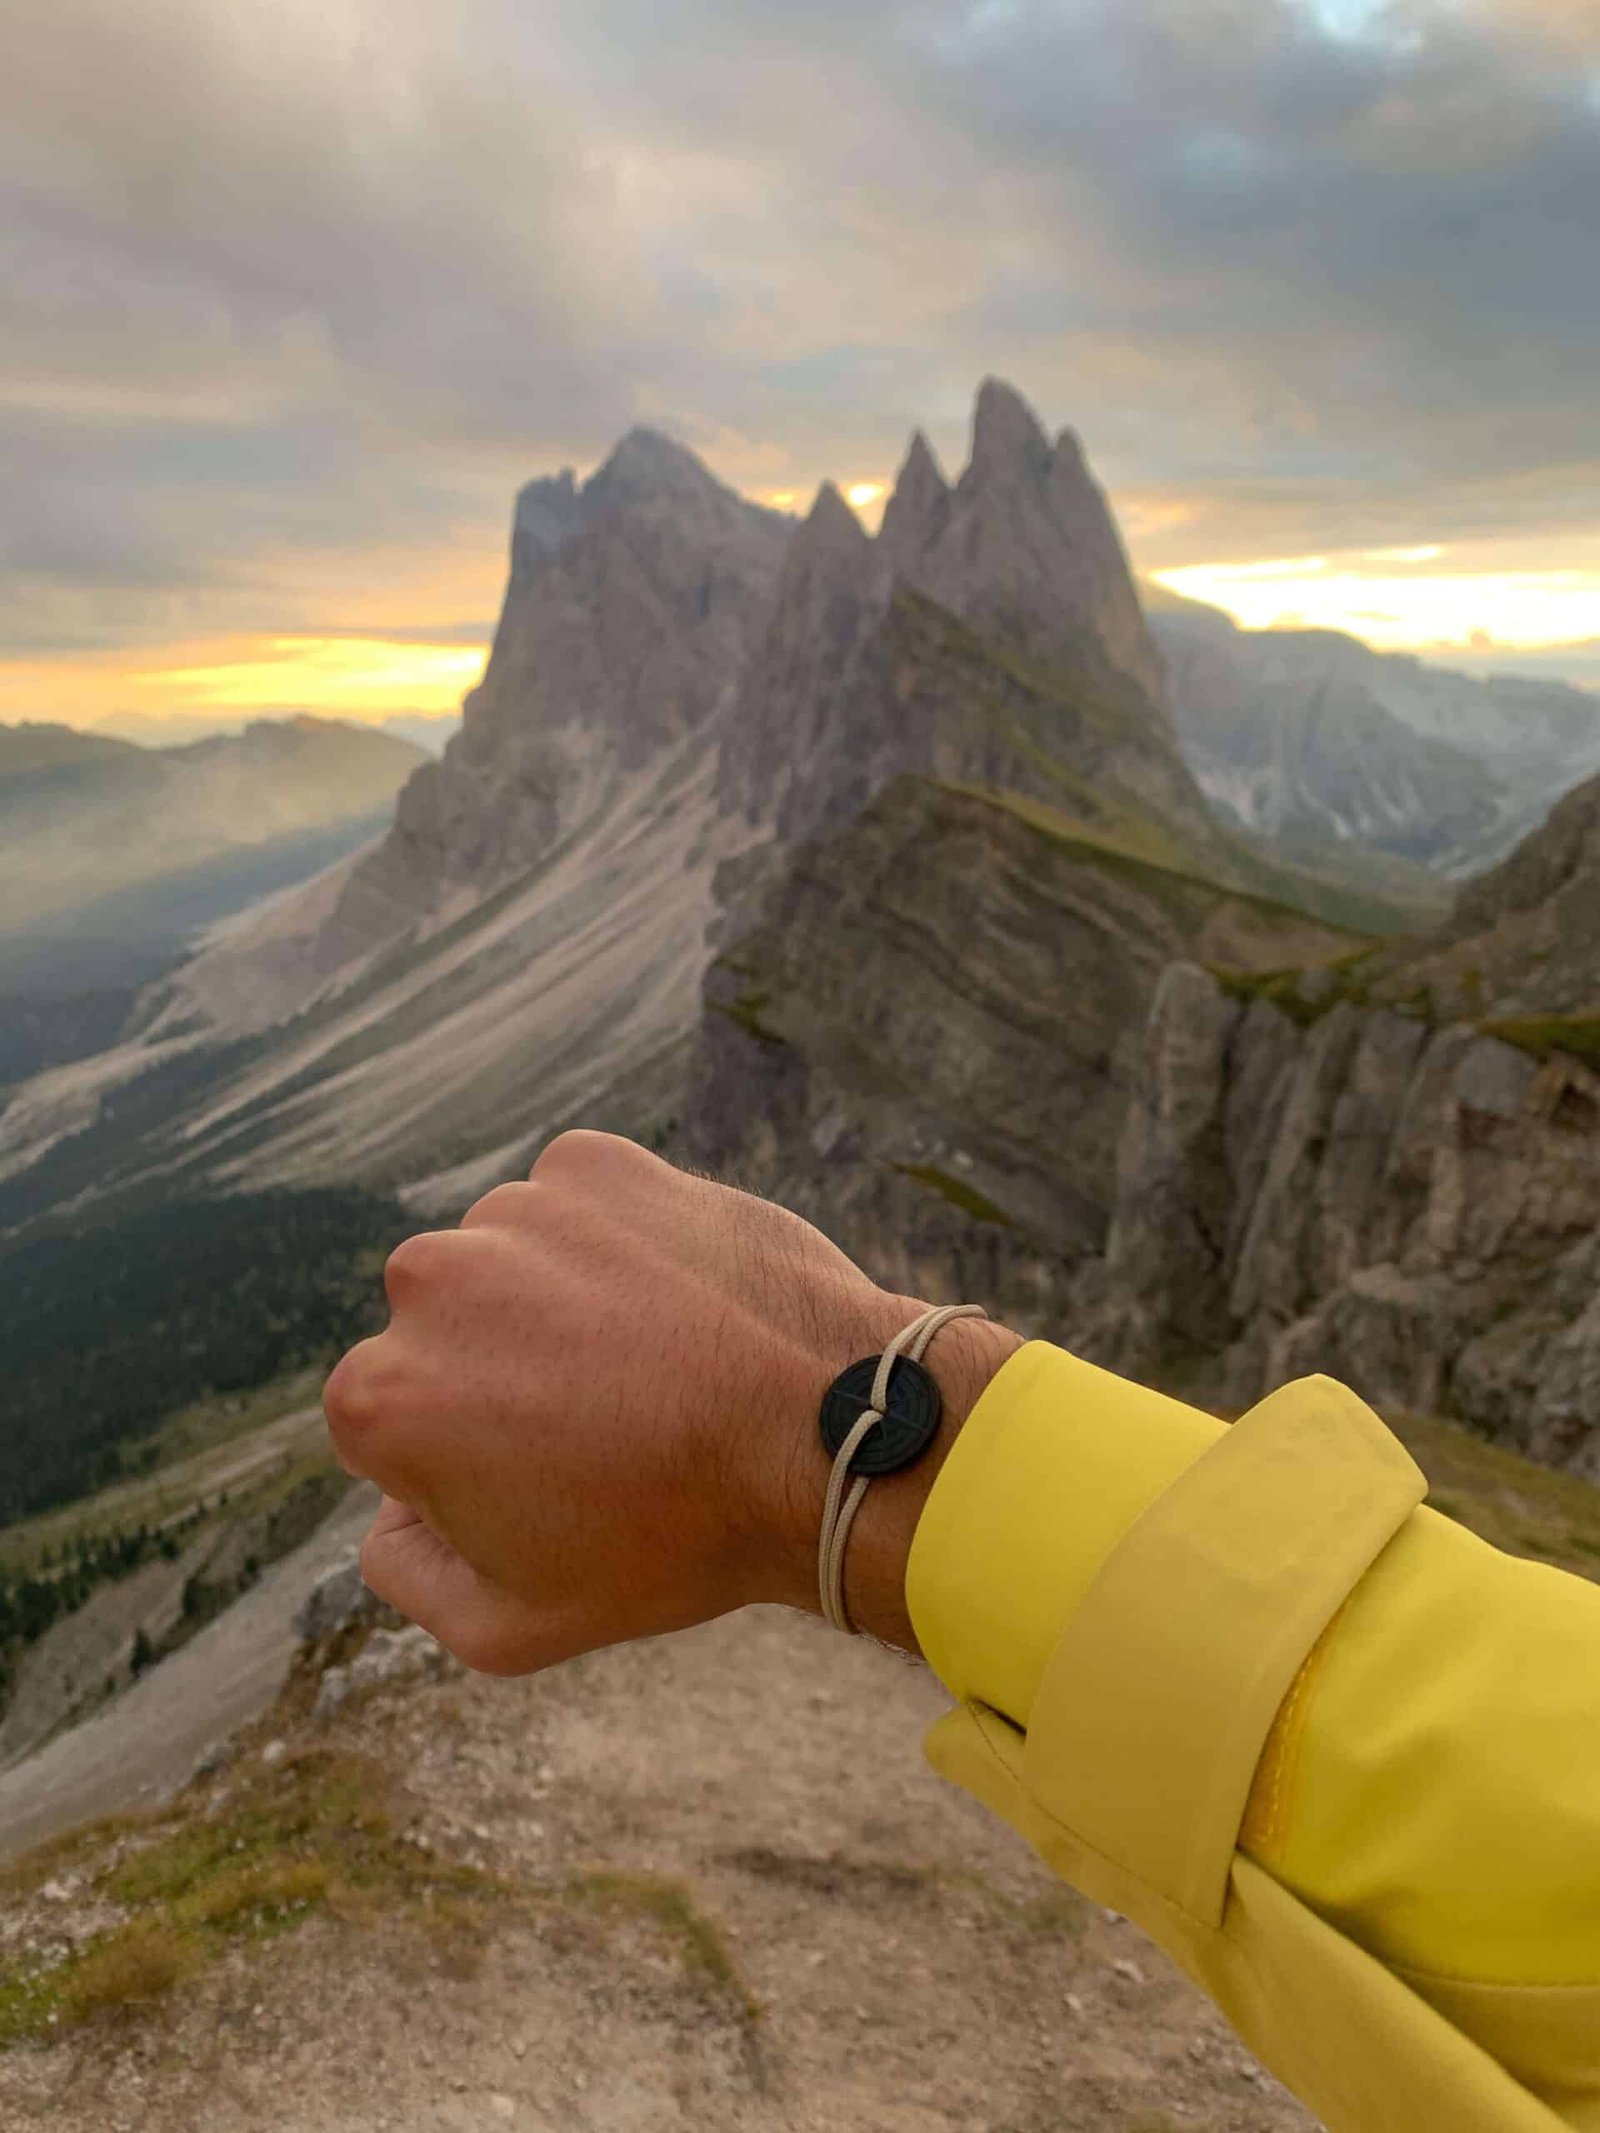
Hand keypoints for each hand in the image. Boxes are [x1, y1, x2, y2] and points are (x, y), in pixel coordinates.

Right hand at [323, 1131, 1019, 1673]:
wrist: (822, 1432)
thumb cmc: (673, 1541)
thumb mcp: (511, 1627)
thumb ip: (406, 1576)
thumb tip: (387, 1515)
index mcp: (384, 1395)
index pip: (389, 1425)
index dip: (466, 1461)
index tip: (547, 1477)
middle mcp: (426, 1282)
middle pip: (443, 1332)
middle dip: (500, 1369)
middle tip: (605, 1421)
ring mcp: (513, 1211)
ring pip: (508, 1261)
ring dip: (557, 1300)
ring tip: (654, 1362)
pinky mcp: (592, 1163)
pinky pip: (577, 1206)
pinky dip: (613, 1243)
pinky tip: (676, 1303)